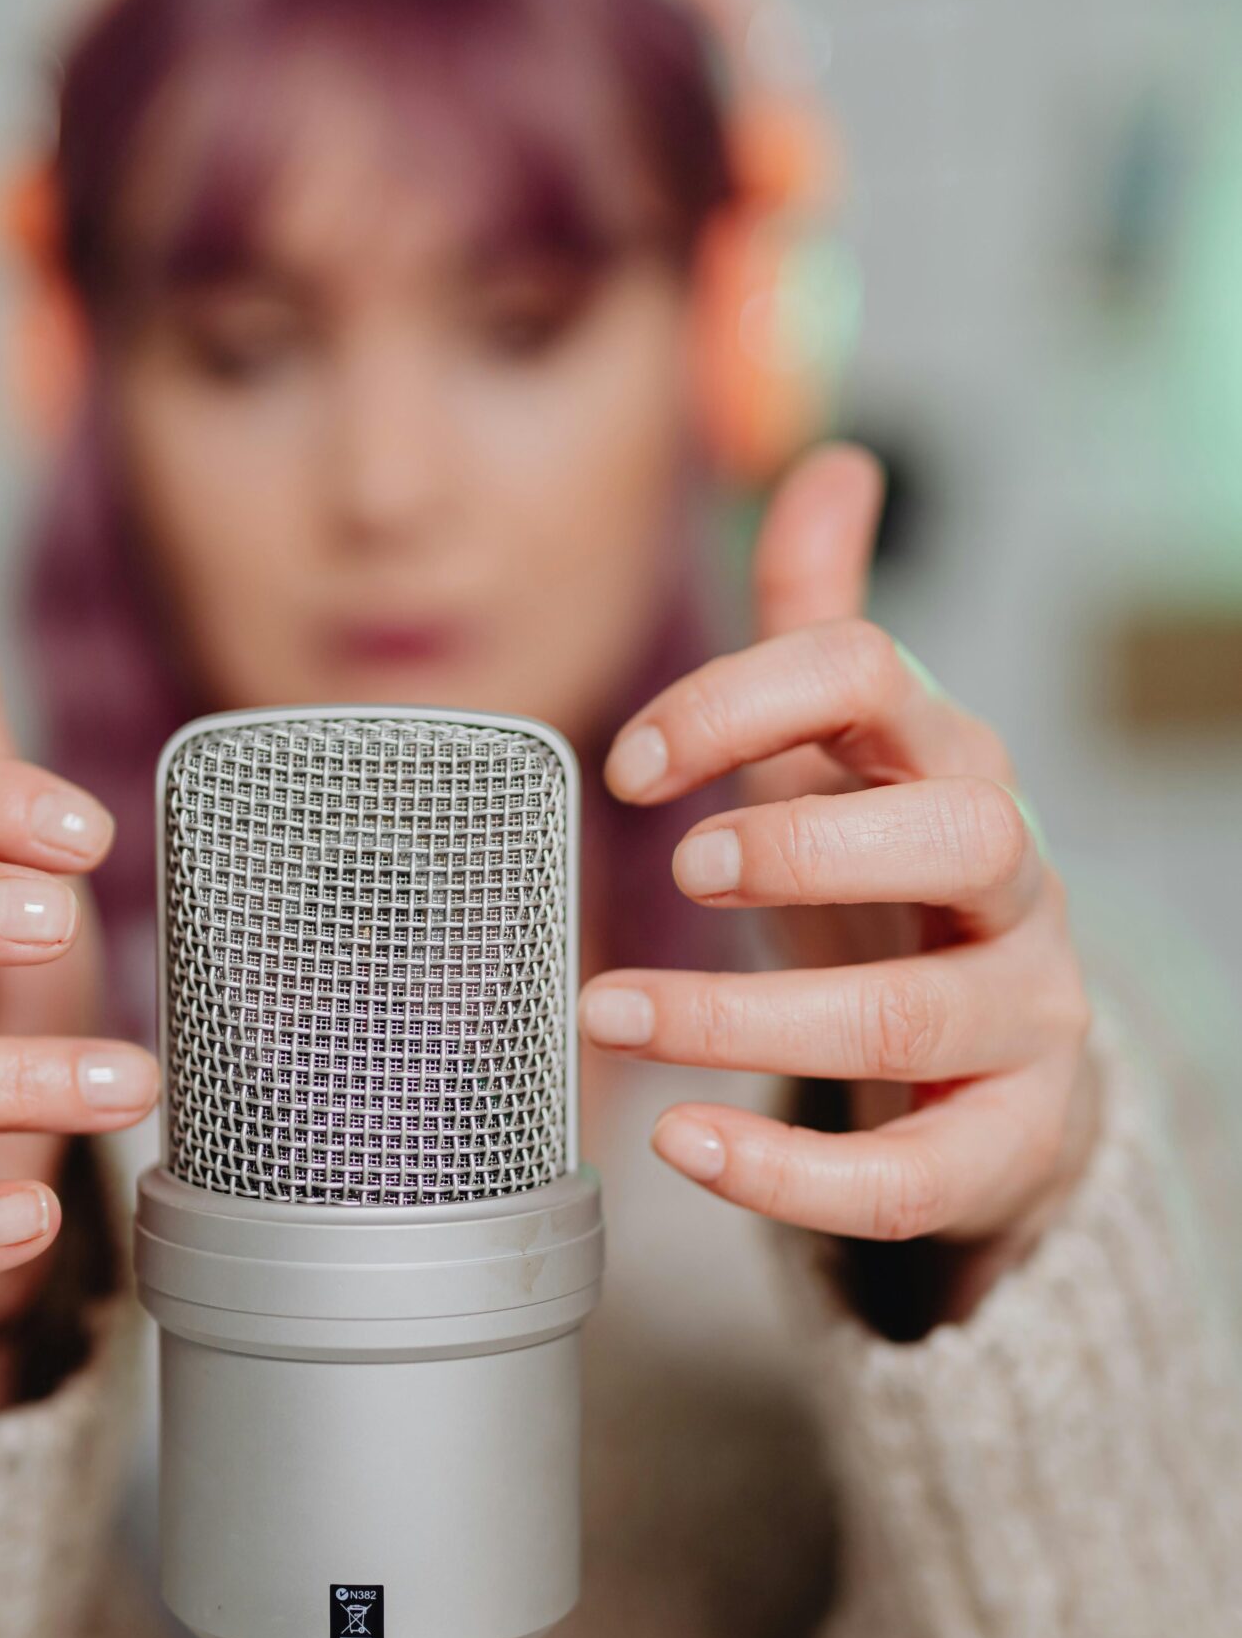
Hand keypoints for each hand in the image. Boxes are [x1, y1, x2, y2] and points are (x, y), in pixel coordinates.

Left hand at [579, 445, 1095, 1283]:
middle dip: (810, 843)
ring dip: (751, 1016)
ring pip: (921, 1015)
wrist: (988, 1061)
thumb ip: (821, 624)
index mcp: (945, 764)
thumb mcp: (855, 755)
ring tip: (613, 1012)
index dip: (745, 699)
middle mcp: (1009, 883)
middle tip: (682, 869)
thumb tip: (830, 463)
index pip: (873, 679)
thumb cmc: (891, 888)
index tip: (628, 764)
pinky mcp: (1003, 1142)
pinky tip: (685, 1145)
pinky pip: (916, 1172)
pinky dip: (793, 1173)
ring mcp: (1025, 1016)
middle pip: (962, 835)